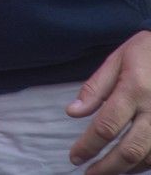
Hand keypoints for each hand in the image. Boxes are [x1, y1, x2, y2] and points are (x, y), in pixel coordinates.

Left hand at [68, 30, 150, 173]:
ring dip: (126, 169)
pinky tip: (131, 165)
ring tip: (106, 171)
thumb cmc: (147, 52)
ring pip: (148, 157)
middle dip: (106, 167)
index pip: (106, 126)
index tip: (75, 157)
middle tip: (88, 173)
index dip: (88, 146)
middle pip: (129, 150)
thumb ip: (95, 87)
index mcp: (134, 90)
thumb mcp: (117, 60)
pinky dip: (145, 164)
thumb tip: (72, 112)